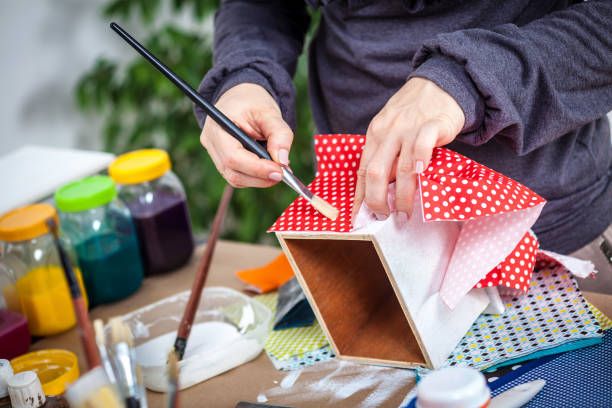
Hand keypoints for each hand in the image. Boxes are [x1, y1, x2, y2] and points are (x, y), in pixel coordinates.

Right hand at [200, 83, 292, 187]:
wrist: (240, 97)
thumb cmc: (253, 102)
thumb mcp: (270, 112)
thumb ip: (280, 134)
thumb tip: (282, 161)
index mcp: (218, 126)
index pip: (233, 157)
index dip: (257, 168)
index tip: (280, 172)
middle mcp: (210, 142)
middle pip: (233, 172)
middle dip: (260, 177)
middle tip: (283, 174)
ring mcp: (214, 153)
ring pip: (235, 178)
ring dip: (259, 179)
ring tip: (278, 169)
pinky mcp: (221, 161)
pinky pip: (237, 176)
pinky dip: (255, 177)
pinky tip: (268, 168)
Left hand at [352, 77, 464, 219]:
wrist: (441, 83)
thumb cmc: (415, 112)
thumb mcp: (391, 129)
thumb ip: (386, 154)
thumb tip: (381, 190)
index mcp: (375, 135)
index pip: (362, 171)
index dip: (359, 197)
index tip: (359, 218)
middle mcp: (387, 133)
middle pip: (375, 173)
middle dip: (376, 201)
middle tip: (383, 218)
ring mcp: (409, 129)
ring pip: (400, 168)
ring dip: (402, 196)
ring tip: (404, 214)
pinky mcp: (432, 125)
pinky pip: (422, 145)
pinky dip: (420, 162)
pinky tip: (423, 177)